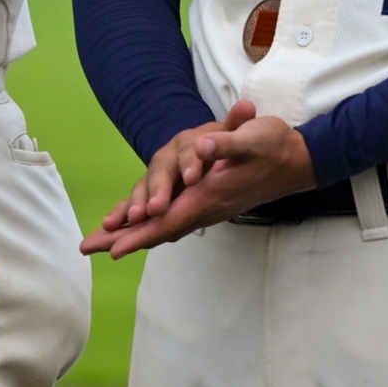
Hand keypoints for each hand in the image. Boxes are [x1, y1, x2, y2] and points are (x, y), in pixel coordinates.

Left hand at [78, 101, 315, 258]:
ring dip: (133, 234)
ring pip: (165, 226)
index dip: (139, 233)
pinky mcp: (210, 202)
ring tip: (102, 244)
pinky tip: (137, 228)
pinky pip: (174, 220)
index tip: (112, 248)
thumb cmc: (274, 147)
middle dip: (123, 239)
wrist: (300, 160)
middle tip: (88, 248)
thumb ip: (226, 143)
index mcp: (211, 194)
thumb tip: (200, 147)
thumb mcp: (253, 138)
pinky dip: (151, 226)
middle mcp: (206, 206)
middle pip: (159, 229)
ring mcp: (208, 207)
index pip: (168, 219)